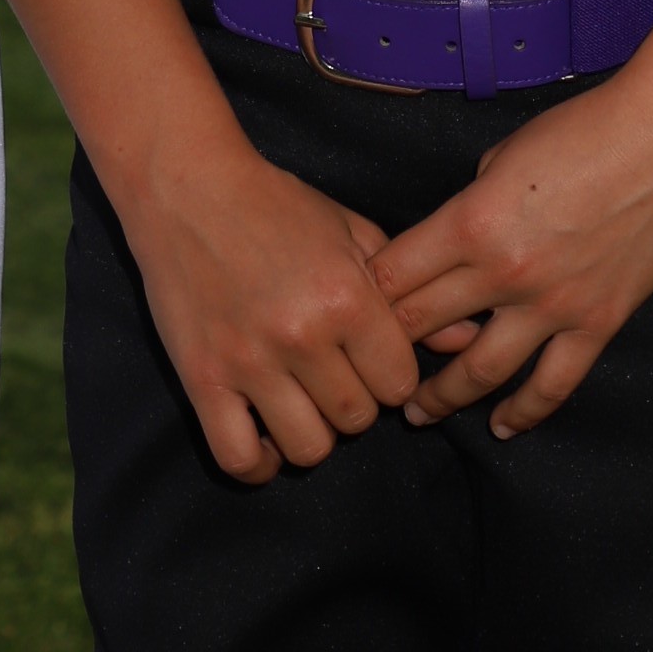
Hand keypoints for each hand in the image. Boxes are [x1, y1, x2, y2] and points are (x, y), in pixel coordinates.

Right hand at [126, 139, 421, 481]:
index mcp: (346, 298)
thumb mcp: (351, 233)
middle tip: (333, 376)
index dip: (390, 376)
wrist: (186, 186)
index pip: (398, 384)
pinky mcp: (201, 379)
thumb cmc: (275, 205)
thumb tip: (465, 339)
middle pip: (357, 419)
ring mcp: (248, 362)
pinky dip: (258, 465)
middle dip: (354, 403)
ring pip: (308, 449)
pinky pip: (238, 459)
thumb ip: (407, 291)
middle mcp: (302, 336)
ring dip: (312, 433)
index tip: (369, 360)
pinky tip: (264, 438)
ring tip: (301, 404)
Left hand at [368, 79, 652, 436]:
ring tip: (418, 413)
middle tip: (369, 370)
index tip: (350, 313)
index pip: (393, 279)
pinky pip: (553, 383)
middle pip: (422, 327)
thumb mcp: (499, 158)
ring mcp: (552, 305)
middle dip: (388, 351)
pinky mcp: (597, 323)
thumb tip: (451, 240)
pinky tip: (501, 426)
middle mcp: (504, 272)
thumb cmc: (580, 132)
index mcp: (469, 223)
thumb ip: (468, 207)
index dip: (363, 300)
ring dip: (442, 397)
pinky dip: (523, 412)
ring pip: (480, 372)